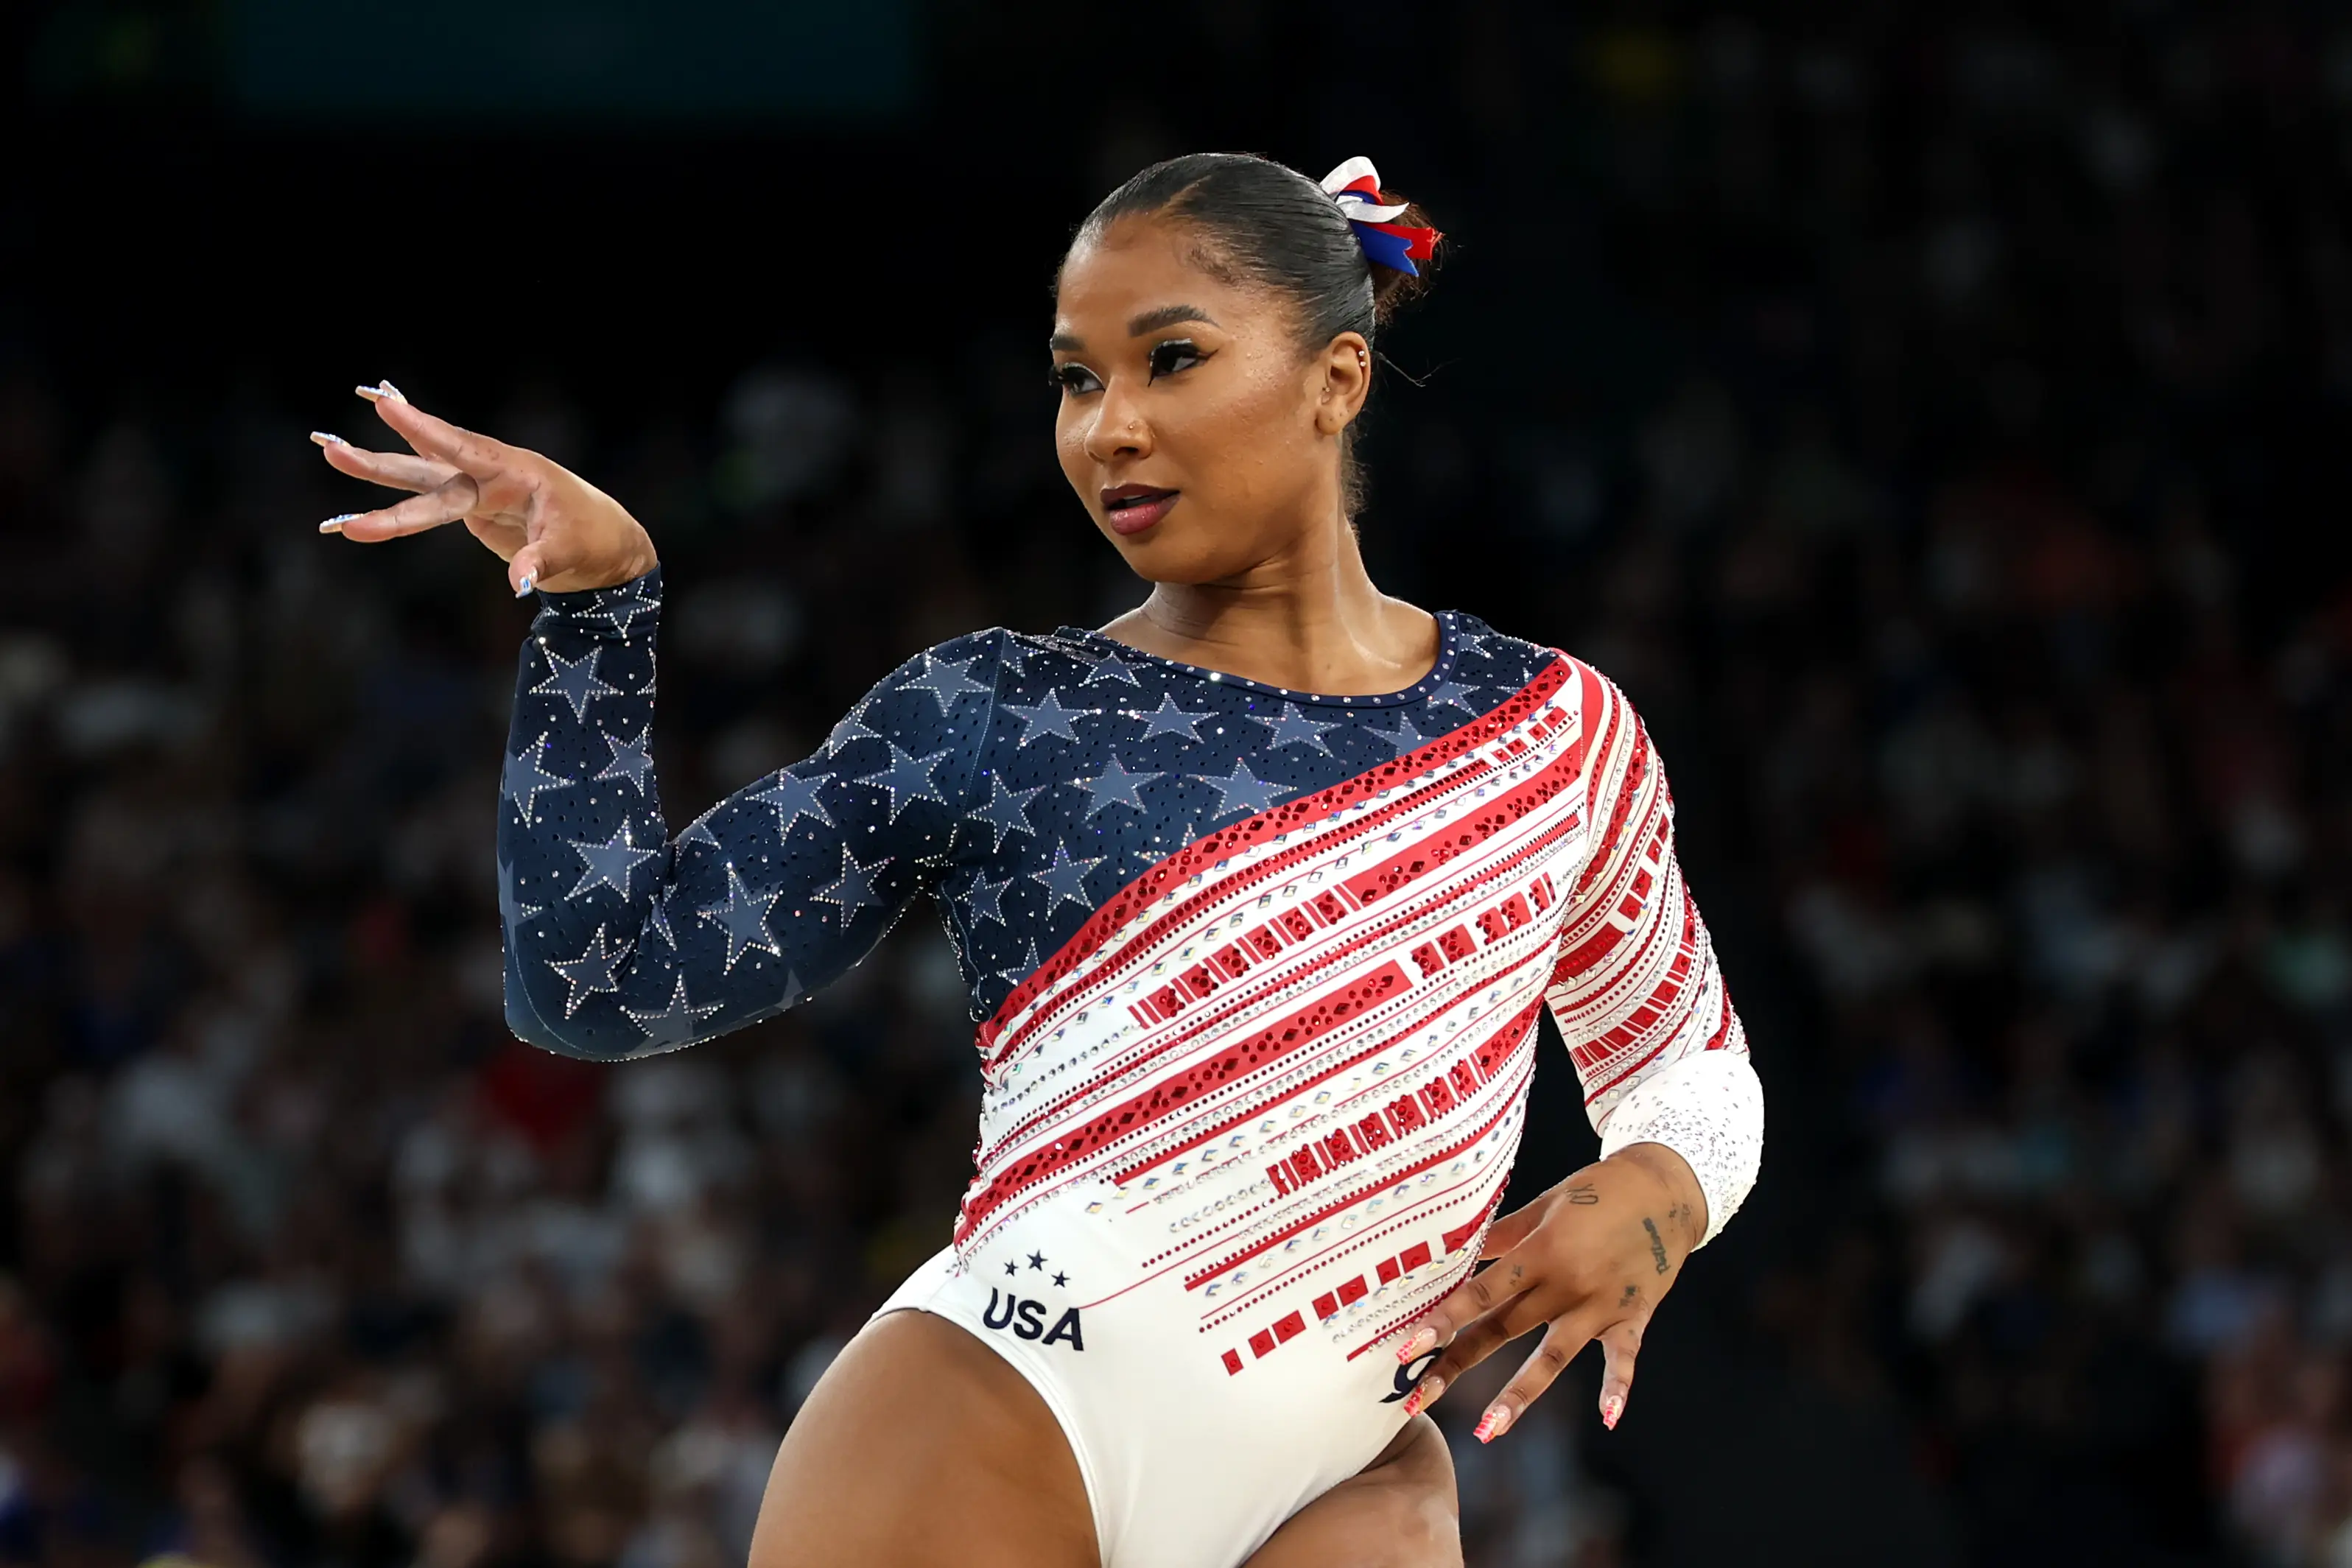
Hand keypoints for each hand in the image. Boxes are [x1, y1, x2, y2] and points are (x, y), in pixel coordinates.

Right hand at [312, 381, 657, 595]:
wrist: (605, 545)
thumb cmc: (593, 540)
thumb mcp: (571, 553)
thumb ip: (541, 564)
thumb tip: (520, 587)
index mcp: (514, 472)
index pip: (462, 449)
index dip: (424, 430)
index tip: (386, 405)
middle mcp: (488, 475)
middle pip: (425, 467)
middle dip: (378, 461)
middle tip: (328, 447)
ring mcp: (476, 490)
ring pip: (418, 480)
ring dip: (376, 472)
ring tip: (329, 451)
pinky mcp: (470, 508)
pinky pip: (426, 499)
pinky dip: (395, 499)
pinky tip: (366, 478)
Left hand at [1393, 1143, 1706, 1441]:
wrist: (1666, 1188)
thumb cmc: (1597, 1192)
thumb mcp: (1544, 1206)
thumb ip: (1500, 1235)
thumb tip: (1450, 1253)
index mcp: (1541, 1251)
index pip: (1483, 1292)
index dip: (1445, 1320)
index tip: (1409, 1346)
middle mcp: (1566, 1283)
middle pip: (1503, 1330)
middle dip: (1458, 1364)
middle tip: (1418, 1399)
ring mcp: (1600, 1305)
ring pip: (1553, 1355)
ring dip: (1520, 1394)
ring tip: (1487, 1429)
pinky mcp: (1632, 1318)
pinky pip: (1623, 1358)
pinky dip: (1618, 1387)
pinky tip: (1608, 1418)